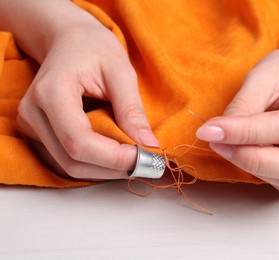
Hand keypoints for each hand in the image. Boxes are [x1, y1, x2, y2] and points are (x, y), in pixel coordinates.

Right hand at [16, 22, 158, 179]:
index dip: (113, 157)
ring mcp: (31, 125)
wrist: (70, 40)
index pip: (79, 141)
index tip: (144, 156)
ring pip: (68, 166)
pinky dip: (93, 164)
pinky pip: (64, 161)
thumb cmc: (94, 48)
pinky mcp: (37, 133)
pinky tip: (113, 154)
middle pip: (72, 160)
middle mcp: (33, 112)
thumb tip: (148, 144)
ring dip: (104, 170)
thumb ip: (132, 109)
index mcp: (52, 91)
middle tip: (145, 161)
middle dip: (112, 168)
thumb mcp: (121, 71)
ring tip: (132, 158)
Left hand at [196, 49, 278, 196]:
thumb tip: (218, 135)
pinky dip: (265, 174)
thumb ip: (244, 105)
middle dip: (255, 160)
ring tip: (231, 146)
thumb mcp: (264, 75)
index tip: (210, 131)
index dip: (247, 132)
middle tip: (219, 145)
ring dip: (257, 168)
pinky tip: (251, 153)